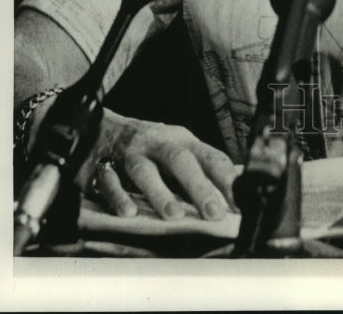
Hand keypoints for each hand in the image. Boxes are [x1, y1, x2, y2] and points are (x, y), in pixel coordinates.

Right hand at [78, 109, 237, 220]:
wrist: (101, 129)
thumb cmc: (151, 147)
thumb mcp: (179, 150)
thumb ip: (203, 171)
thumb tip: (235, 197)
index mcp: (183, 141)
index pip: (210, 157)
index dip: (227, 180)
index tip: (241, 204)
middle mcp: (158, 144)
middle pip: (180, 161)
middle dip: (198, 186)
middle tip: (214, 212)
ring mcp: (130, 154)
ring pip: (144, 170)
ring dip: (160, 192)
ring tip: (174, 215)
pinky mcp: (102, 167)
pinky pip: (110, 181)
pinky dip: (118, 196)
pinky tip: (128, 212)